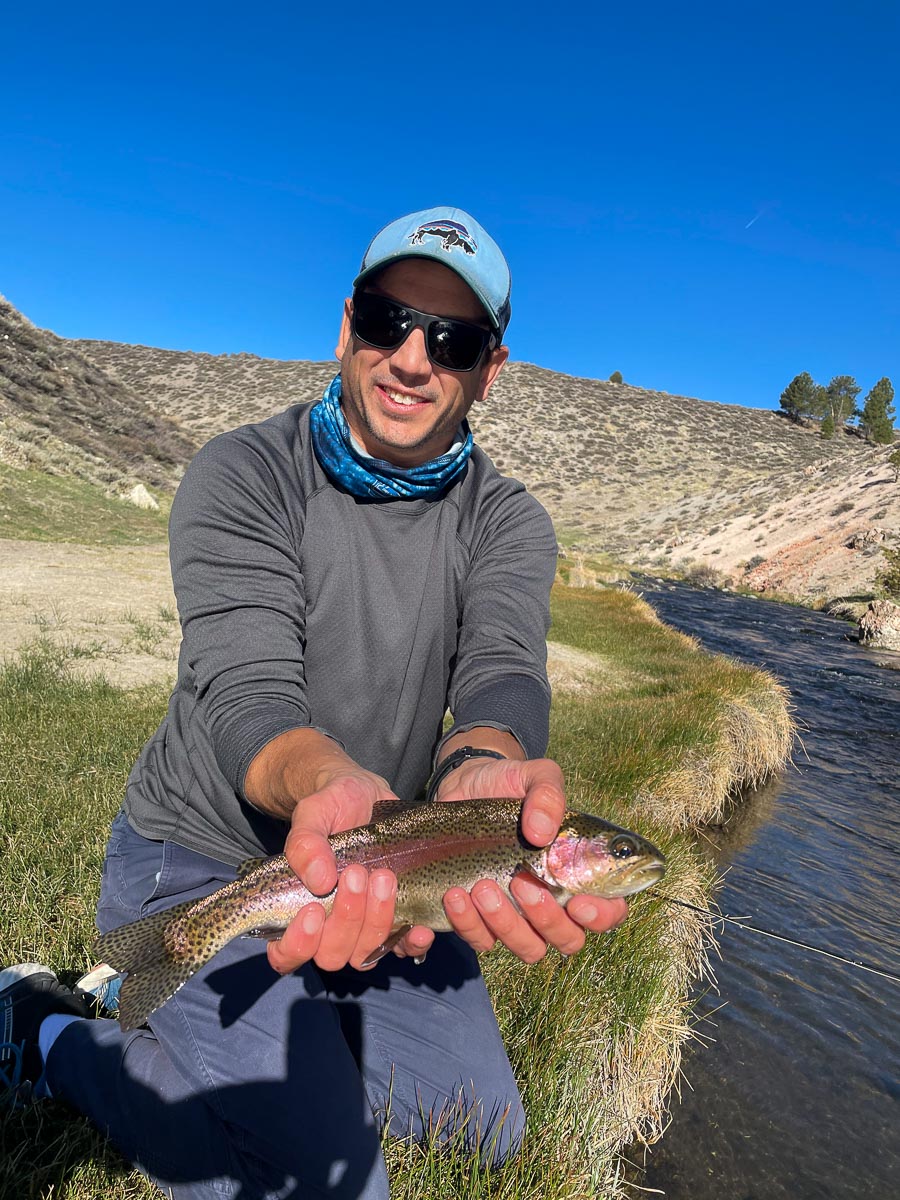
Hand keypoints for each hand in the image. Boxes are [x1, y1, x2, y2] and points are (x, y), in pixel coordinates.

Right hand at [268, 768, 433, 973]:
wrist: (368, 794)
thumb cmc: (333, 806)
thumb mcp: (313, 813)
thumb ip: (305, 843)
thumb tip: (318, 881)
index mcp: (296, 909)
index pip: (285, 953)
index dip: (297, 945)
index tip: (314, 910)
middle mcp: (328, 927)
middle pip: (332, 955)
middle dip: (347, 920)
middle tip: (357, 873)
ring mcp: (362, 927)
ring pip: (367, 952)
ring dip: (377, 921)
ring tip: (385, 877)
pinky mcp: (395, 921)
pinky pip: (402, 947)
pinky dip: (411, 942)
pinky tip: (419, 926)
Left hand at [435, 755, 627, 960]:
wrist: (464, 785)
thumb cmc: (510, 784)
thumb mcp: (534, 777)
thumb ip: (548, 795)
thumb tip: (541, 833)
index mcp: (577, 872)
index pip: (608, 911)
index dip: (601, 917)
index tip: (578, 902)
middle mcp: (553, 901)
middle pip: (568, 939)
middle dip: (546, 919)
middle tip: (521, 882)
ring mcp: (517, 915)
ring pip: (527, 948)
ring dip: (505, 926)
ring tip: (480, 887)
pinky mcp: (479, 918)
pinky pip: (479, 940)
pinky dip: (467, 925)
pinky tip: (453, 895)